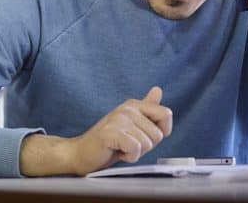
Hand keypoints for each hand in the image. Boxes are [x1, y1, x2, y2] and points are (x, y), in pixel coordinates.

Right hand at [19, 87, 172, 175]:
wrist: (81, 153)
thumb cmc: (109, 142)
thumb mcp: (131, 125)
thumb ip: (146, 109)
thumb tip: (158, 89)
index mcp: (133, 105)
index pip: (166, 114)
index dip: (160, 132)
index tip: (141, 135)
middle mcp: (127, 109)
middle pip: (158, 134)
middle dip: (145, 147)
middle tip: (126, 144)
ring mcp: (118, 119)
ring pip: (147, 143)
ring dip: (135, 153)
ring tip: (119, 147)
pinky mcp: (110, 133)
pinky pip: (135, 148)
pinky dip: (128, 156)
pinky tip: (116, 151)